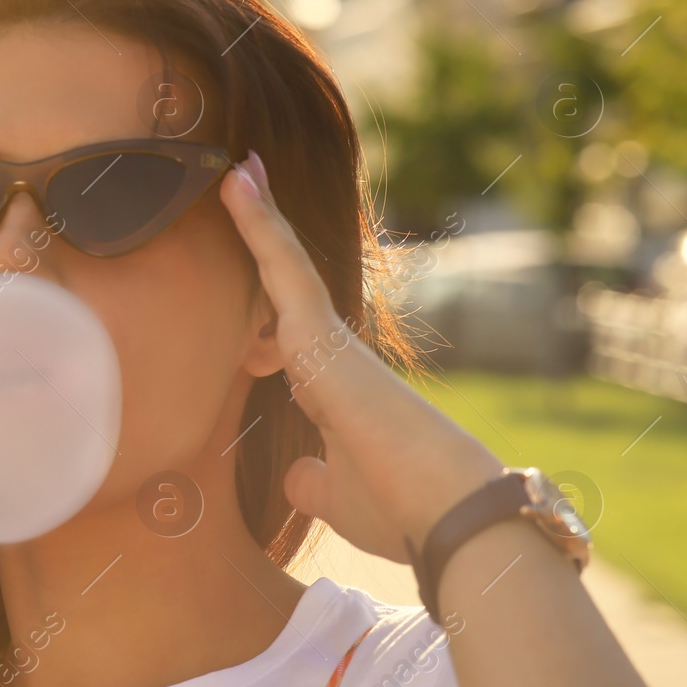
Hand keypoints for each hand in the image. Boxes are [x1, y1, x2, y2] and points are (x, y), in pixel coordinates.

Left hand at [219, 152, 503, 561]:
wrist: (450, 518)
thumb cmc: (402, 514)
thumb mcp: (338, 499)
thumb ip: (315, 481)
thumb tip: (297, 475)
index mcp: (332, 390)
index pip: (289, 331)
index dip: (266, 300)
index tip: (252, 273)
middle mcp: (334, 356)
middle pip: (288, 285)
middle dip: (265, 238)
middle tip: (242, 183)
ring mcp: (331, 342)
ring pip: (286, 266)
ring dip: (259, 218)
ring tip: (235, 168)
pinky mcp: (323, 337)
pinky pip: (283, 269)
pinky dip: (259, 227)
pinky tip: (238, 188)